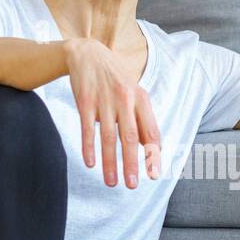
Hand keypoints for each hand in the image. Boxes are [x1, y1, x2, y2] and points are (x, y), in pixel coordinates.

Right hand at [63, 37, 161, 187]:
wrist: (88, 54)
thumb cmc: (115, 79)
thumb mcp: (134, 94)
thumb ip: (142, 120)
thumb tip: (154, 149)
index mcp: (141, 99)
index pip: (150, 131)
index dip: (153, 154)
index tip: (154, 175)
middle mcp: (125, 99)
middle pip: (129, 137)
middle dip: (131, 163)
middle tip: (132, 185)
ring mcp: (104, 100)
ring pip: (108, 136)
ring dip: (110, 162)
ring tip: (112, 182)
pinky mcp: (85, 101)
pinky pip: (87, 128)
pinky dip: (89, 147)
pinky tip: (91, 163)